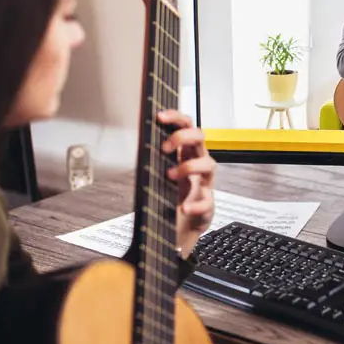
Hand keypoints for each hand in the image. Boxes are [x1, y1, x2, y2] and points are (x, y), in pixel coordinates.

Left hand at [159, 109, 215, 255]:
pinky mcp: (207, 204)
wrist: (181, 227)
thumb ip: (152, 159)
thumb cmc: (170, 197)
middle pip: (200, 137)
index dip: (175, 118)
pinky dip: (195, 204)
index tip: (160, 116)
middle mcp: (197, 163)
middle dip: (182, 137)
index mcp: (185, 153)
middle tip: (165, 147)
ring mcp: (204, 183)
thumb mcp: (158, 174)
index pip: (186, 126)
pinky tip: (183, 208)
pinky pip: (207, 201)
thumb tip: (135, 143)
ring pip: (209, 164)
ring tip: (170, 176)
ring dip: (188, 167)